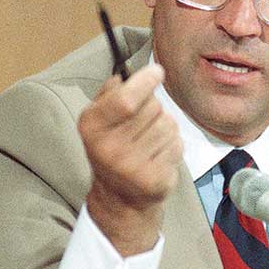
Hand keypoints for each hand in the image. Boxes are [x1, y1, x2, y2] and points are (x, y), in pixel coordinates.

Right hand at [77, 62, 181, 255]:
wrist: (120, 197)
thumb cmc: (111, 149)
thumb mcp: (98, 119)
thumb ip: (109, 94)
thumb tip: (125, 75)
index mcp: (92, 127)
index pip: (126, 100)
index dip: (145, 81)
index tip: (157, 71)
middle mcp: (109, 149)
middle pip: (152, 108)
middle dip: (154, 107)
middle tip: (143, 122)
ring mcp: (133, 168)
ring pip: (168, 124)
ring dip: (165, 126)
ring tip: (150, 140)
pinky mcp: (154, 180)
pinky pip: (177, 145)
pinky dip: (173, 144)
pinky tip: (158, 154)